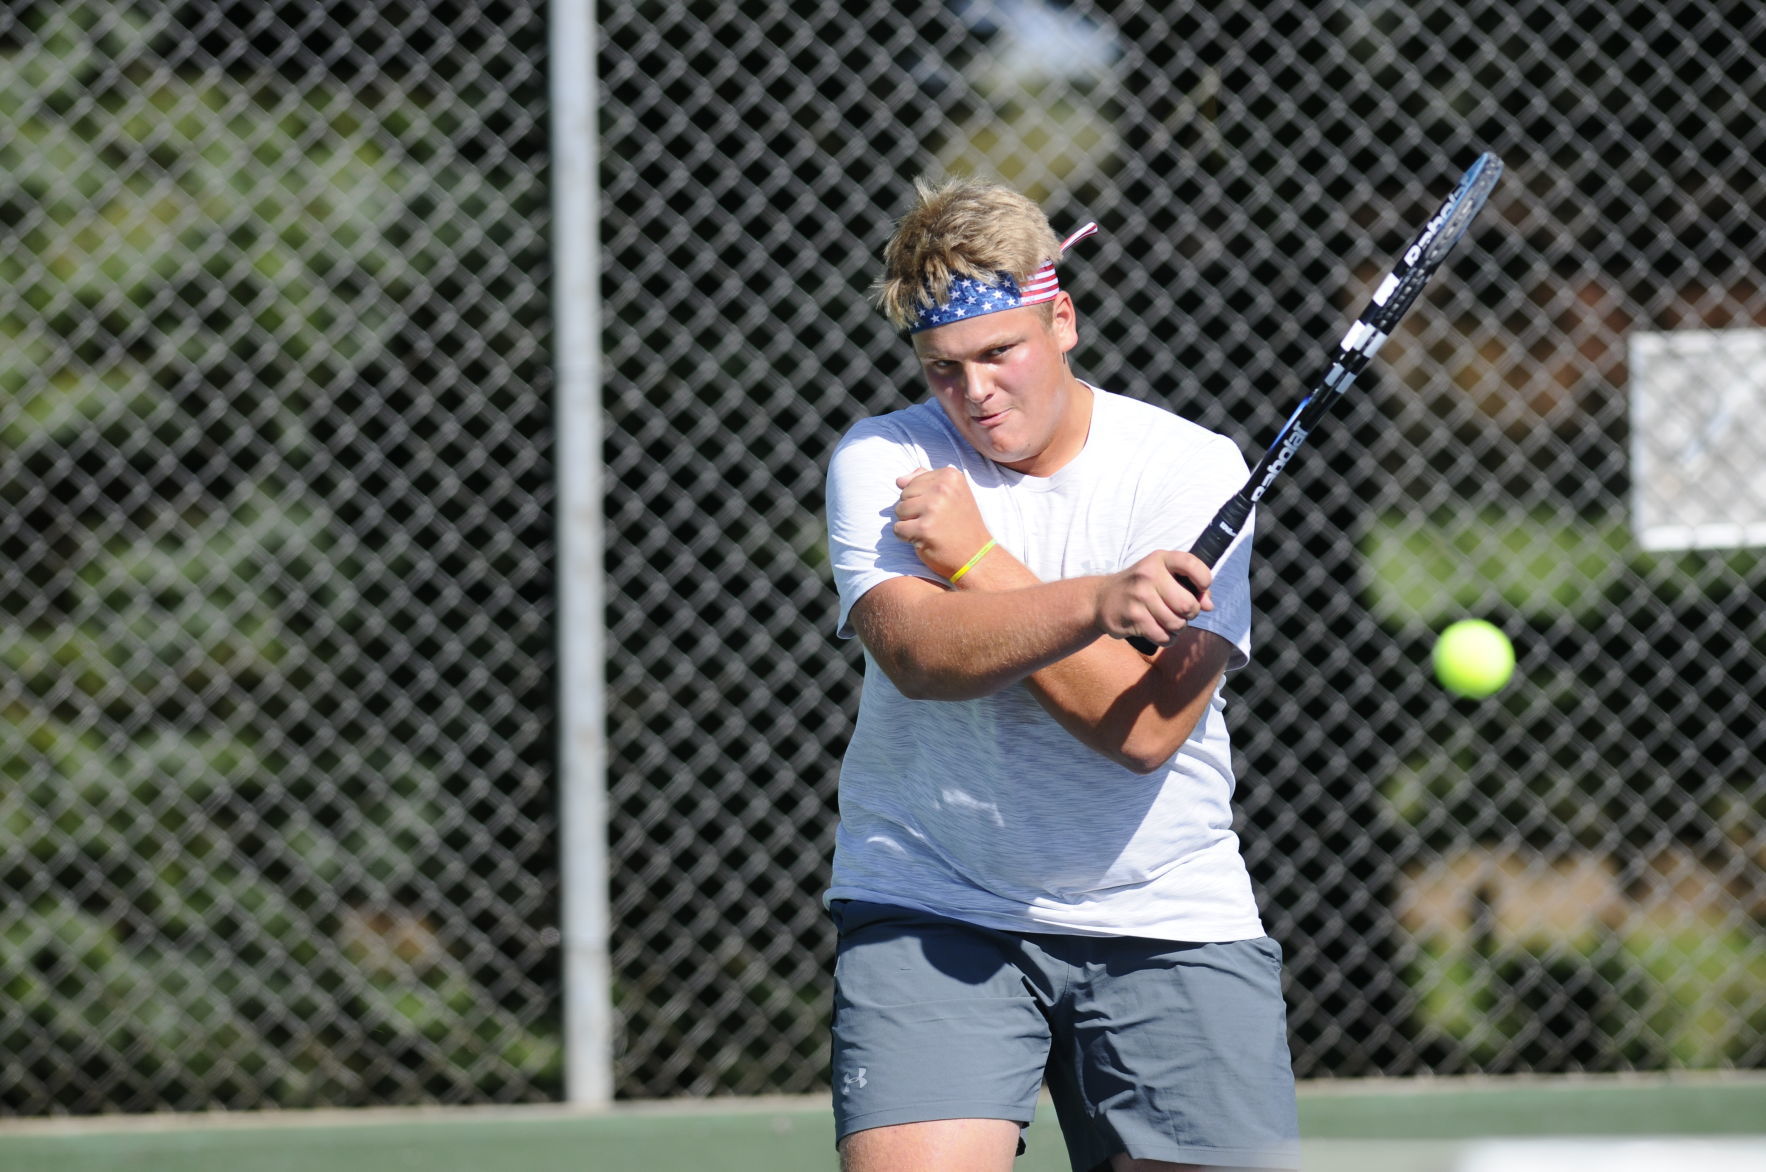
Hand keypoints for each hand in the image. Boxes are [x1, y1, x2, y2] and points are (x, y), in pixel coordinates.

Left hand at [891, 466, 991, 579]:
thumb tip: (899, 480)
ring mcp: (933, 507)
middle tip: (936, 521)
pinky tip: (924, 539)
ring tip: (931, 529)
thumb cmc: (960, 525)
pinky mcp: (924, 528)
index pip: (913, 481)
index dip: (921, 499)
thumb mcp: (951, 494)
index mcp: (950, 476)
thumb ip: (926, 481)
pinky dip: (906, 537)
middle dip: (914, 510)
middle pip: (904, 494)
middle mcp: (943, 487)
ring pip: (899, 510)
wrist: (976, 555)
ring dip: (910, 523)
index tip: (941, 509)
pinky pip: (898, 528)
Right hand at [1094, 551, 1213, 645]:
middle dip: (1190, 614)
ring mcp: (1139, 596)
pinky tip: (1159, 631)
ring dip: (1177, 628)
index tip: (1201, 589)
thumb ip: (1190, 586)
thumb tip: (1209, 606)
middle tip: (1181, 612)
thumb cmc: (1141, 587)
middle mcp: (1149, 574)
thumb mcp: (1163, 576)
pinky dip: (1166, 638)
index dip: (1204, 580)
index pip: (1191, 564)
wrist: (1101, 599)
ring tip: (1168, 622)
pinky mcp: (1133, 617)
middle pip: (1187, 604)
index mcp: (1160, 559)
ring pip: (1177, 624)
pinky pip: (1163, 636)